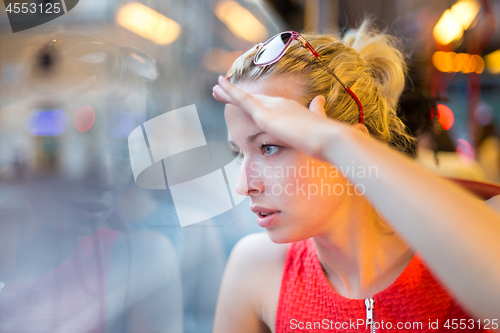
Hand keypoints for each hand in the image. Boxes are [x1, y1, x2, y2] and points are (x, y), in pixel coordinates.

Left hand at [213, 76, 347, 161]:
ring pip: (245, 97)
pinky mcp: (266, 114)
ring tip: (215, 87)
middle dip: (237, 94)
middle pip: (254, 99)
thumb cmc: (326, 140)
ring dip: (229, 91)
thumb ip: (316, 114)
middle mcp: (281, 104)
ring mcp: (273, 108)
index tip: (245, 99)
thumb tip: (321, 104)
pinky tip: (220, 86)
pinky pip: (243, 100)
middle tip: (222, 87)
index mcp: (291, 109)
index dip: (255, 101)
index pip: (268, 104)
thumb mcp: (317, 126)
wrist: (329, 140)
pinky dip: (231, 92)